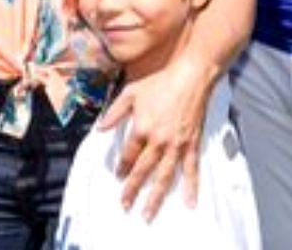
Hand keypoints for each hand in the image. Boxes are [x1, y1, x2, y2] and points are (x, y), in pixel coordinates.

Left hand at [100, 57, 213, 219]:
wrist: (191, 77)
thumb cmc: (160, 82)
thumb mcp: (130, 93)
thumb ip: (114, 113)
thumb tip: (100, 128)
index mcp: (141, 128)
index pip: (128, 155)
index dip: (122, 167)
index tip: (118, 176)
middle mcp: (158, 141)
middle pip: (143, 171)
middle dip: (133, 190)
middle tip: (125, 205)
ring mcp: (176, 145)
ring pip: (164, 176)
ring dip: (155, 197)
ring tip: (148, 214)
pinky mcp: (191, 144)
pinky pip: (191, 169)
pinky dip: (191, 187)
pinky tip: (189, 202)